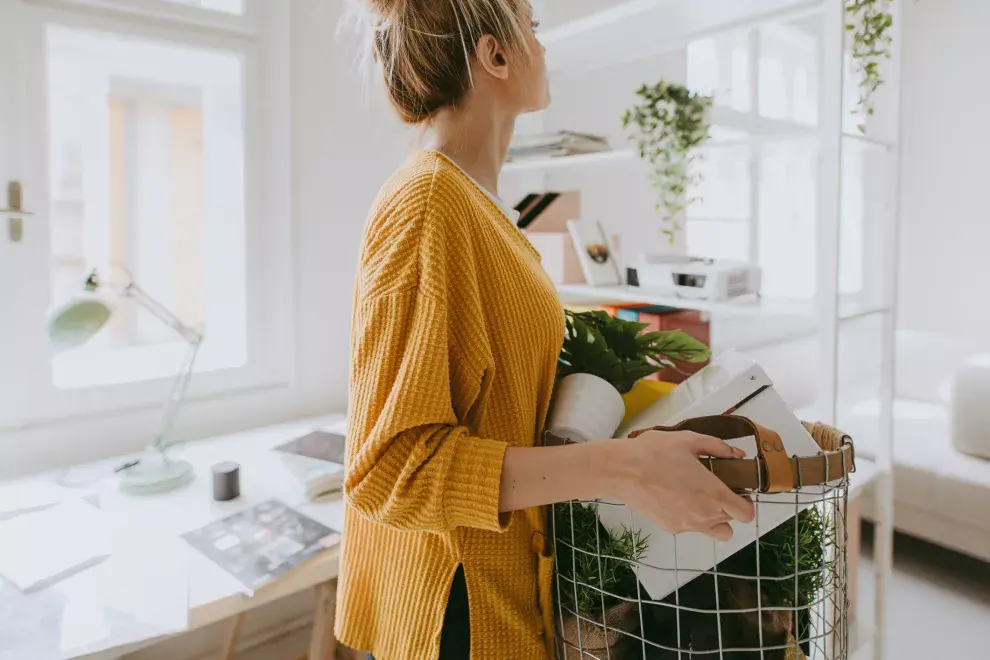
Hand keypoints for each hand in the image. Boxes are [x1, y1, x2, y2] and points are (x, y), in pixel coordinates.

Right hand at [606, 431, 755, 540]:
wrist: (624, 470)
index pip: (746, 514)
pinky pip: (690, 528)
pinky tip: (674, 498)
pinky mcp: (671, 528)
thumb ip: (718, 447)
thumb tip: (737, 453)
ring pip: (713, 532)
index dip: (745, 504)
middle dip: (727, 509)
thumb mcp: (689, 440)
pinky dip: (688, 517)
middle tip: (712, 490)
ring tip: (695, 498)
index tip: (736, 492)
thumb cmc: (657, 452)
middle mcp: (705, 514)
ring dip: (712, 519)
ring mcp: (688, 525)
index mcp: (714, 493)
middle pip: (731, 523)